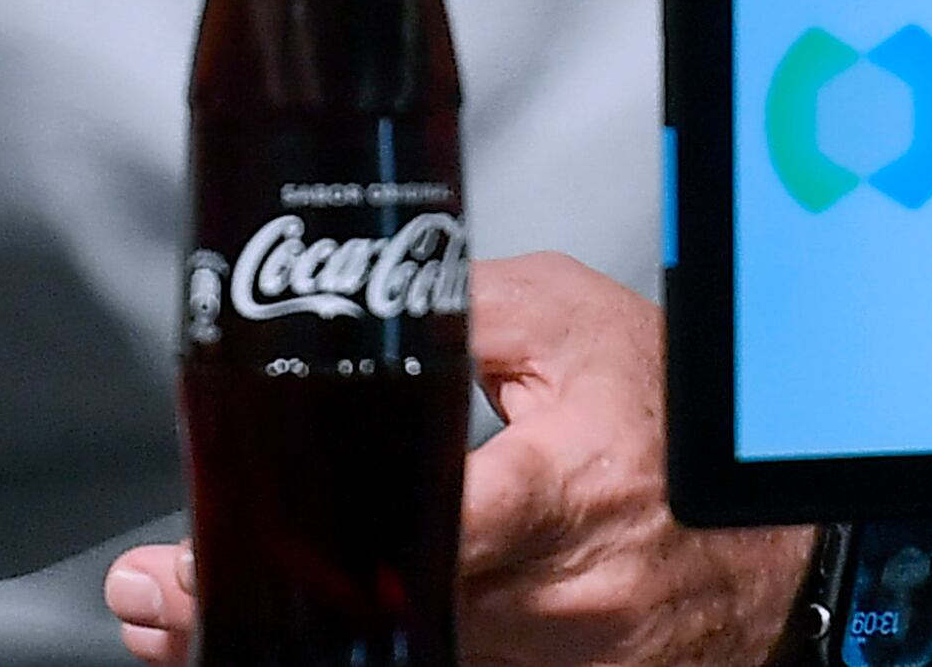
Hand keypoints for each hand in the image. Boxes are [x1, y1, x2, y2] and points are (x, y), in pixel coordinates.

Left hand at [106, 255, 815, 666]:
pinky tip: (304, 646)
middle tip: (155, 598)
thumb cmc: (677, 419)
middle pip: (387, 626)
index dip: (303, 557)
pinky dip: (374, 664)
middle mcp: (562, 598)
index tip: (195, 558)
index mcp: (561, 490)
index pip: (423, 538)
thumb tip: (349, 301)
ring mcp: (564, 664)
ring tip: (191, 626)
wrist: (776, 531)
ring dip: (296, 652)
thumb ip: (461, 310)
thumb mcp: (574, 321)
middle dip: (257, 617)